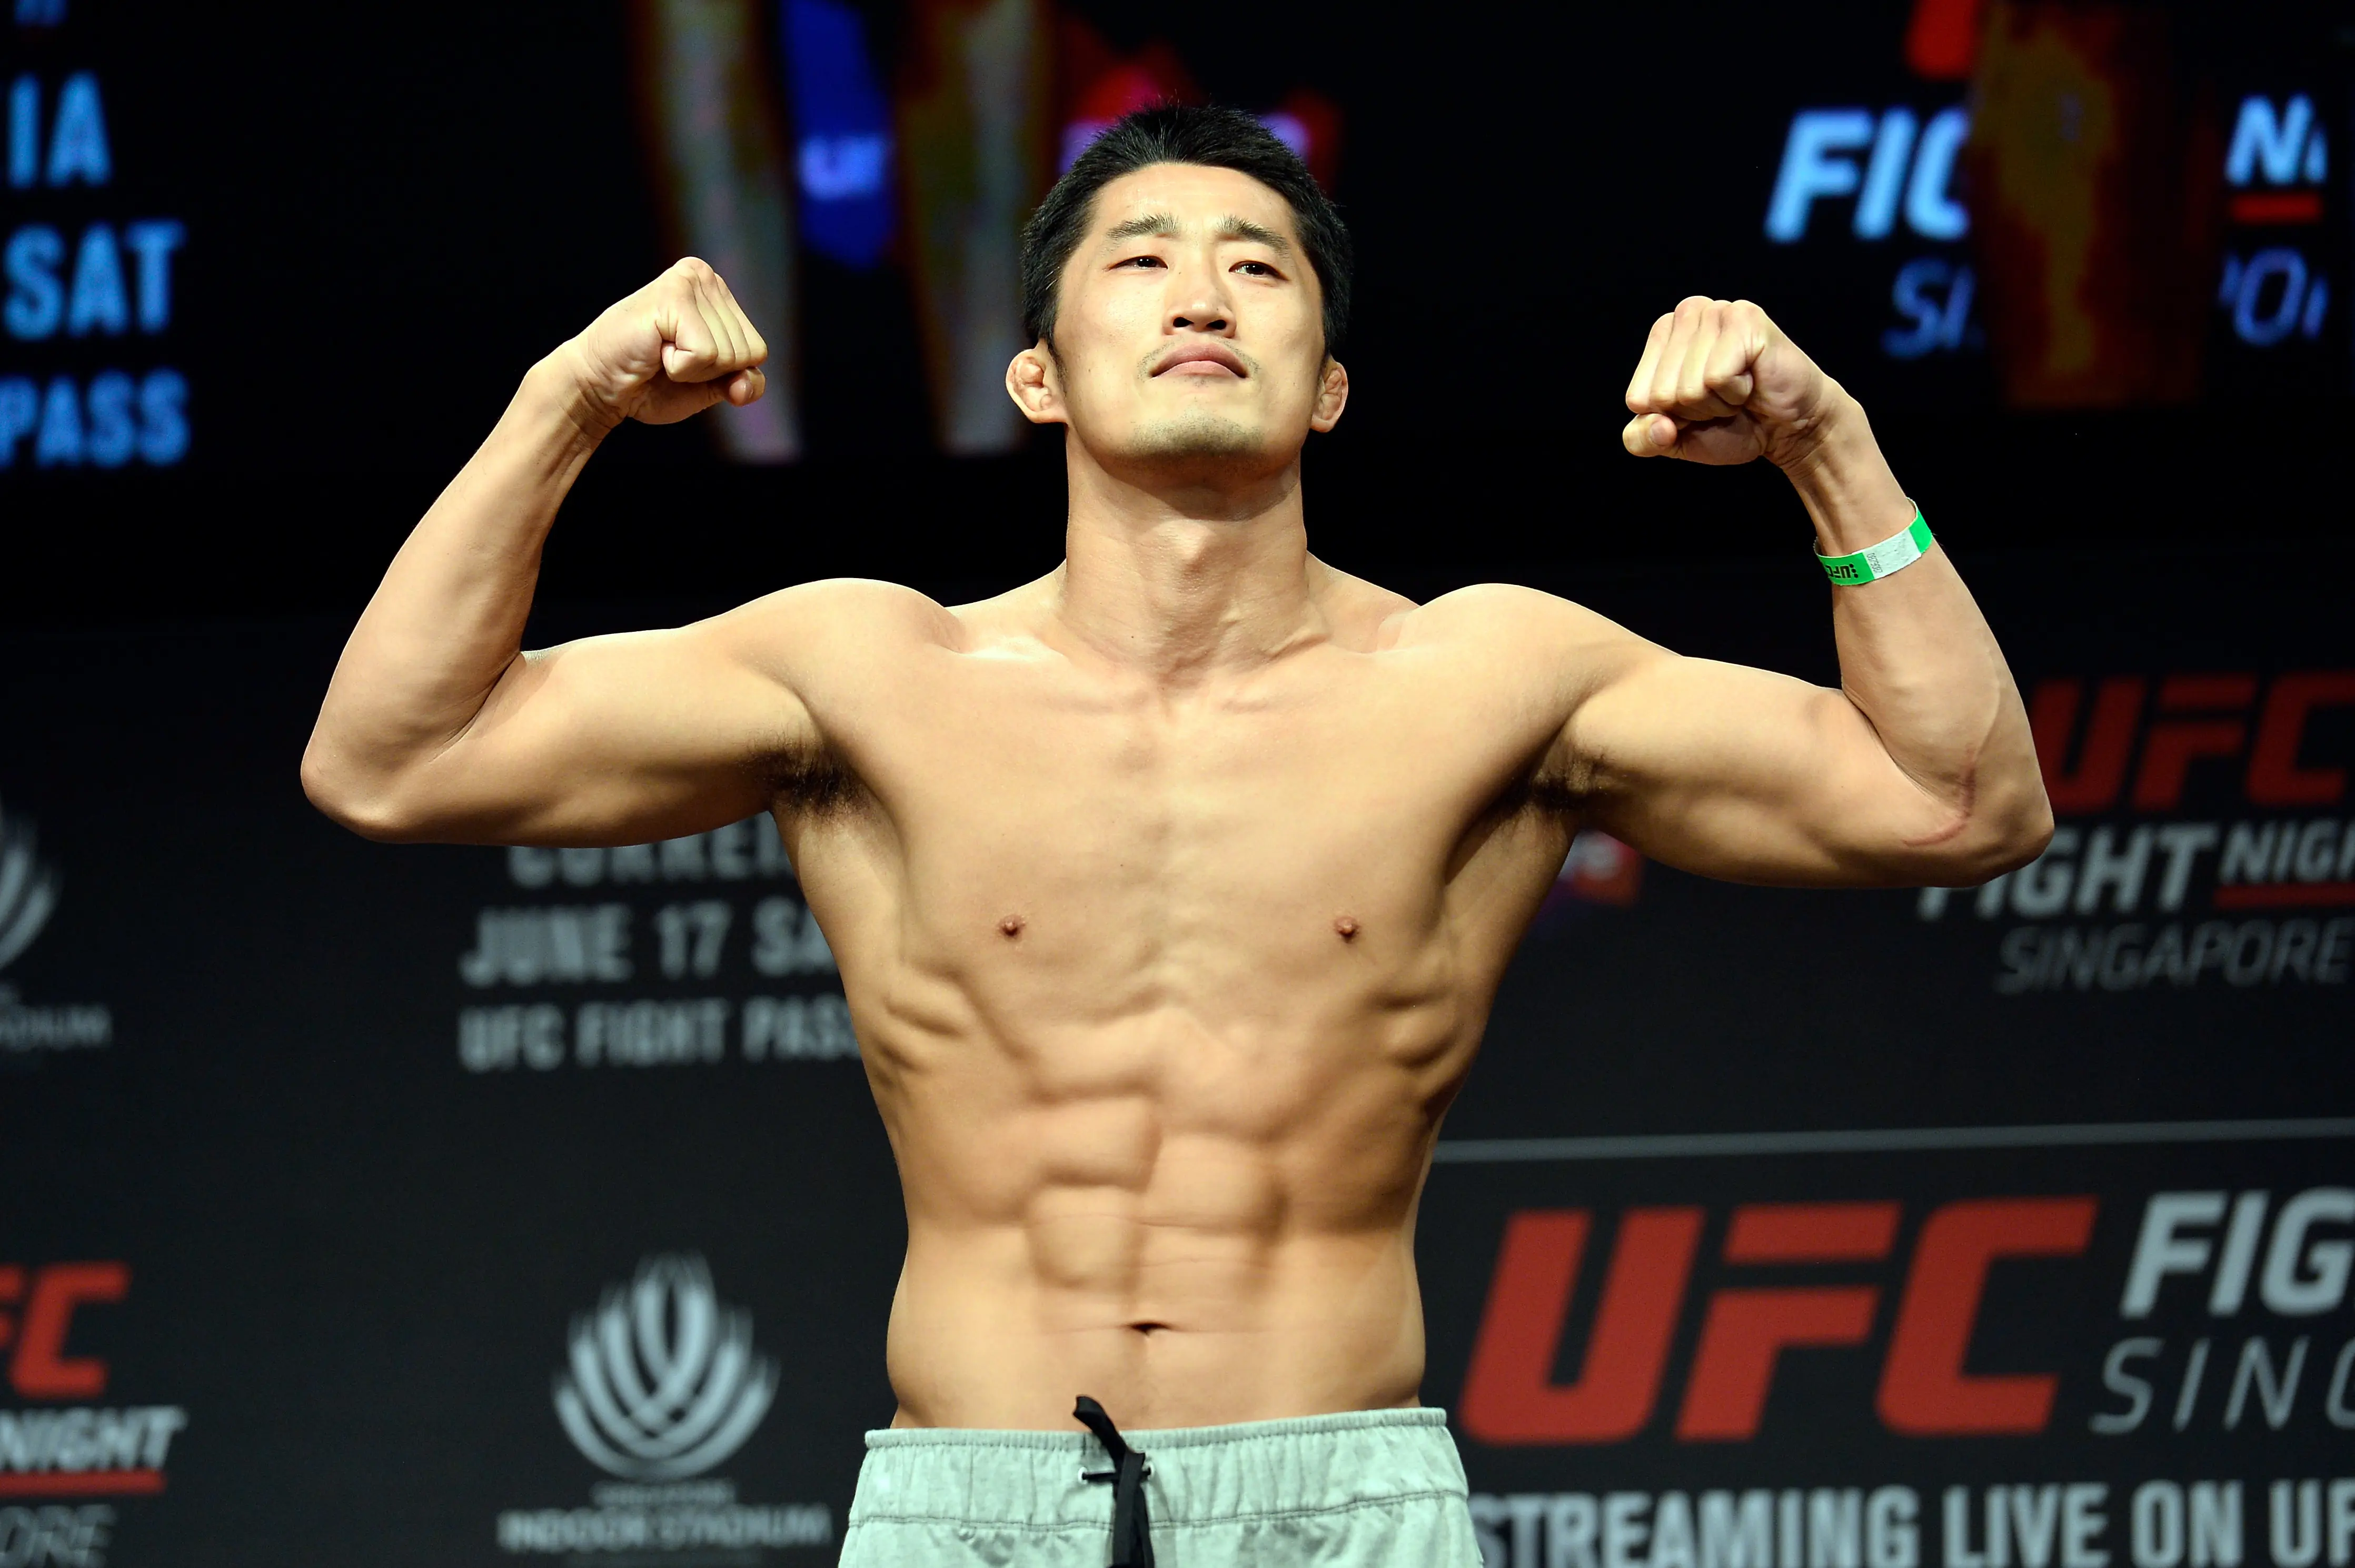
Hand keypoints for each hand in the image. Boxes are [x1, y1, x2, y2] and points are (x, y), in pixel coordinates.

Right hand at [553, 258, 768, 433]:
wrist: (599, 386)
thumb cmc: (651, 383)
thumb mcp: (710, 387)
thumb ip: (741, 383)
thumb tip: (745, 386)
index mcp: (720, 295)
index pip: (757, 352)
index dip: (723, 373)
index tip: (685, 361)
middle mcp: (708, 277)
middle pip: (745, 353)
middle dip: (707, 372)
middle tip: (668, 358)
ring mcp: (691, 281)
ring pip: (727, 354)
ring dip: (691, 369)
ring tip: (660, 352)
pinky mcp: (673, 294)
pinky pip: (705, 354)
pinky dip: (680, 367)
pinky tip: (655, 349)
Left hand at [1620, 297, 1842, 468]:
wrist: (1788, 427)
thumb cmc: (1732, 424)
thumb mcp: (1674, 440)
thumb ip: (1642, 440)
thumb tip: (1659, 425)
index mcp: (1661, 334)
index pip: (1638, 398)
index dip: (1670, 417)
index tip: (1699, 405)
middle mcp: (1685, 313)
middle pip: (1662, 393)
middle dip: (1695, 410)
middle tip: (1724, 397)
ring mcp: (1716, 311)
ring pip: (1689, 387)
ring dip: (1718, 402)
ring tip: (1739, 388)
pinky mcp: (1745, 318)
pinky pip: (1717, 378)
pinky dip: (1736, 392)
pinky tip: (1752, 380)